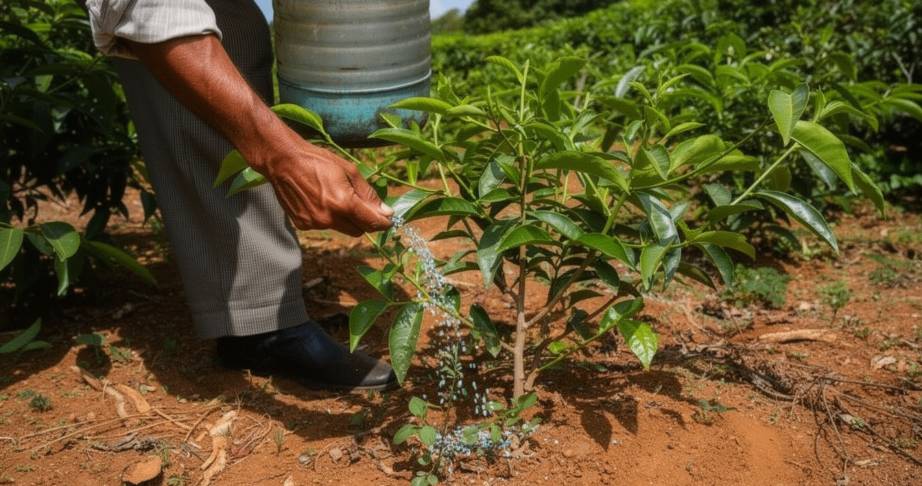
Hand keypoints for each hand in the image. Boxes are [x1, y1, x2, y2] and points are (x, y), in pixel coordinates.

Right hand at [258, 137, 392, 235]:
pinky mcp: (303, 225)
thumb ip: (368, 194)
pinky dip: (328, 218)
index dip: (383, 222)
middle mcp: (329, 218)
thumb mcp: (349, 171)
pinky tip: (319, 200)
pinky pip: (325, 226)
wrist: (283, 161)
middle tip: (361, 205)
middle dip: (364, 221)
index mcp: (343, 203)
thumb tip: (386, 211)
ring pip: (342, 229)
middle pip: (358, 231)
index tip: (388, 219)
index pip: (372, 223)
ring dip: (345, 219)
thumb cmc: (318, 161)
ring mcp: (314, 224)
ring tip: (334, 197)